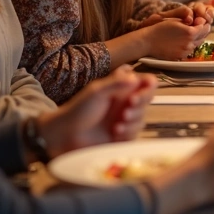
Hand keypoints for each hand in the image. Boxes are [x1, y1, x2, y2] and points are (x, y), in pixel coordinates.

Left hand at [38, 66, 155, 157]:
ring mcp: (124, 120)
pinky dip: (127, 133)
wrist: (65, 135)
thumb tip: (135, 78)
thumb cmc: (77, 110)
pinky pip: (135, 134)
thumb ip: (116, 83)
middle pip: (147, 101)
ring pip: (142, 119)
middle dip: (140, 105)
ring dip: (132, 121)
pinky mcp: (122, 136)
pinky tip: (115, 132)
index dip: (148, 87)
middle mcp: (125, 103)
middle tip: (128, 108)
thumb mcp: (96, 91)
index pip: (145, 83)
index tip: (139, 93)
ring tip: (117, 124)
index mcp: (121, 89)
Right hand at [142, 18, 204, 59]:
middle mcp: (190, 44)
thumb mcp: (176, 21)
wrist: (148, 42)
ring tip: (189, 32)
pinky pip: (190, 50)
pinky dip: (190, 44)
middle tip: (197, 25)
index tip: (199, 20)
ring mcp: (185, 52)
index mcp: (190, 33)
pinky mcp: (181, 57)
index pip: (204, 27)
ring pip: (198, 44)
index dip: (203, 22)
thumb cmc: (160, 28)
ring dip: (197, 37)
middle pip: (203, 36)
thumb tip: (198, 23)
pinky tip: (184, 40)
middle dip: (202, 30)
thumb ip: (189, 22)